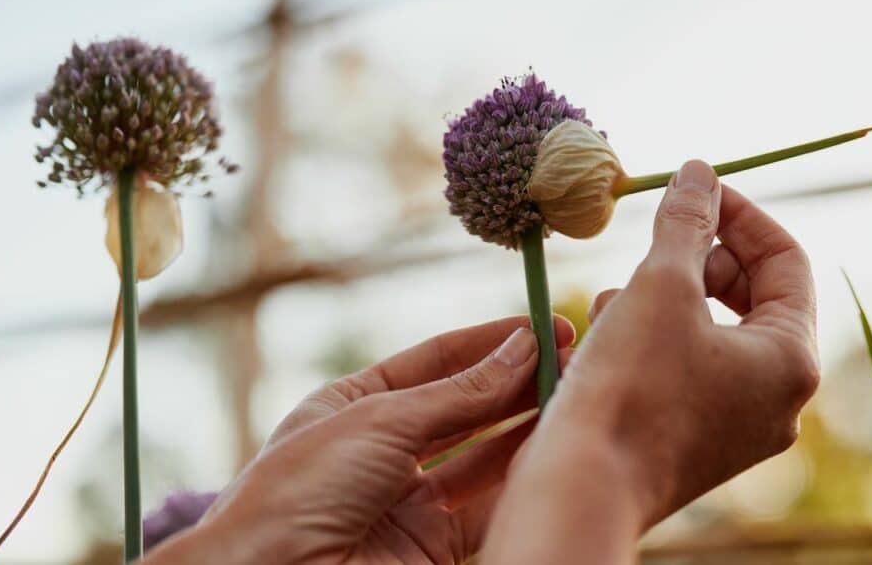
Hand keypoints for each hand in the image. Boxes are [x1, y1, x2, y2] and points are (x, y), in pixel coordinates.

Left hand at [143, 316, 573, 564]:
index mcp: (354, 405)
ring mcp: (406, 501)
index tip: (545, 327)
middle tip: (572, 360)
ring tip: (572, 398)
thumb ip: (459, 393)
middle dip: (518, 383)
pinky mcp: (428, 548)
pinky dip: (519, 483)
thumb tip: (521, 348)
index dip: (491, 343)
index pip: (436, 362)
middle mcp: (382, 450)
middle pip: (465, 408)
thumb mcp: (381, 422)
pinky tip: (551, 452)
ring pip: (482, 458)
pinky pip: (484, 509)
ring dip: (526, 429)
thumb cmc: (299, 490)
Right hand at [483, 160, 818, 562]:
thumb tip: (699, 170)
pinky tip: (605, 336)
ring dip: (663, 298)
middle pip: (749, 295)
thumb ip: (686, 222)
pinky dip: (650, 338)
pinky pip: (685, 365)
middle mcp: (776, 397)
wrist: (580, 490)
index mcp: (790, 360)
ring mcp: (735, 423)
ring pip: (709, 329)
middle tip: (652, 240)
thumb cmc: (629, 388)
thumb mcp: (660, 286)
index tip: (693, 188)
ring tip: (615, 302)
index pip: (786, 261)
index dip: (739, 214)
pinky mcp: (694, 438)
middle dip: (695, 260)